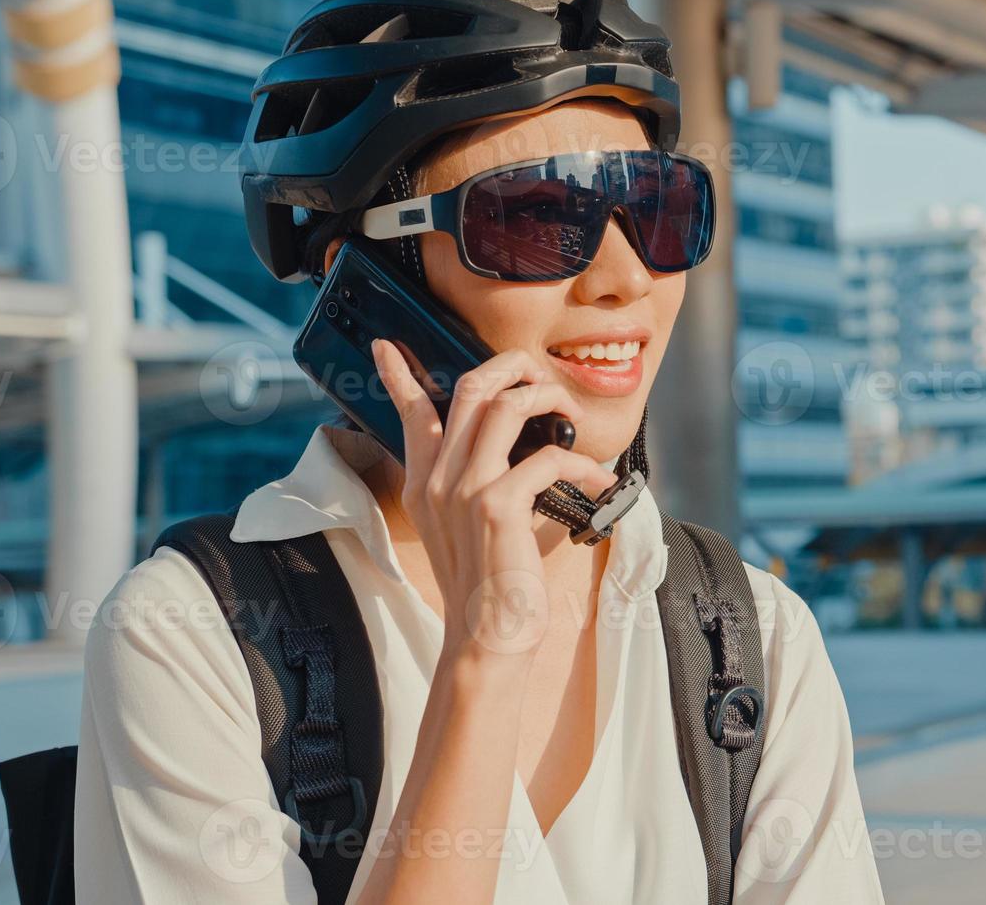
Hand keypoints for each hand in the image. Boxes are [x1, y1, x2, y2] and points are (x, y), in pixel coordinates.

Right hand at [371, 339, 616, 662]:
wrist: (485, 638)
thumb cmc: (487, 587)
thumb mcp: (465, 530)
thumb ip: (474, 488)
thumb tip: (515, 454)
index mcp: (425, 483)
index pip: (410, 414)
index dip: (400, 374)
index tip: (388, 345)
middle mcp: (438, 479)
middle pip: (469, 390)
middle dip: (509, 367)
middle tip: (537, 374)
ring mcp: (464, 489)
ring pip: (504, 406)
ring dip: (547, 399)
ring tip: (571, 417)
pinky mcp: (497, 505)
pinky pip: (548, 456)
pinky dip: (583, 464)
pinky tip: (597, 482)